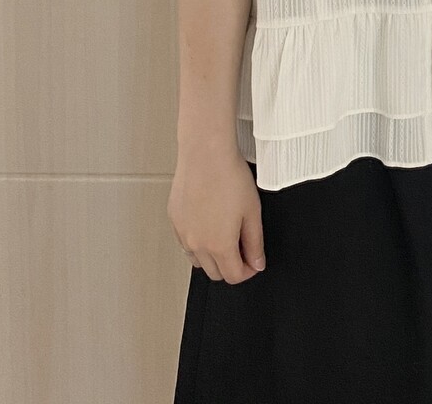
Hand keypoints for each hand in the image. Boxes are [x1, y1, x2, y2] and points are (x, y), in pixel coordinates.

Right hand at [168, 142, 266, 282]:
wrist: (205, 153)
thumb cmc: (230, 176)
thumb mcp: (252, 211)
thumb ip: (255, 243)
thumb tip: (257, 263)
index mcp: (219, 245)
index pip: (233, 276)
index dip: (248, 271)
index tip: (253, 260)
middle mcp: (197, 244)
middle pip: (215, 273)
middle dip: (231, 265)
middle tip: (242, 246)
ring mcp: (183, 233)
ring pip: (198, 260)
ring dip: (212, 256)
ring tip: (225, 234)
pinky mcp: (174, 220)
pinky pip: (185, 242)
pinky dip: (198, 241)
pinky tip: (208, 223)